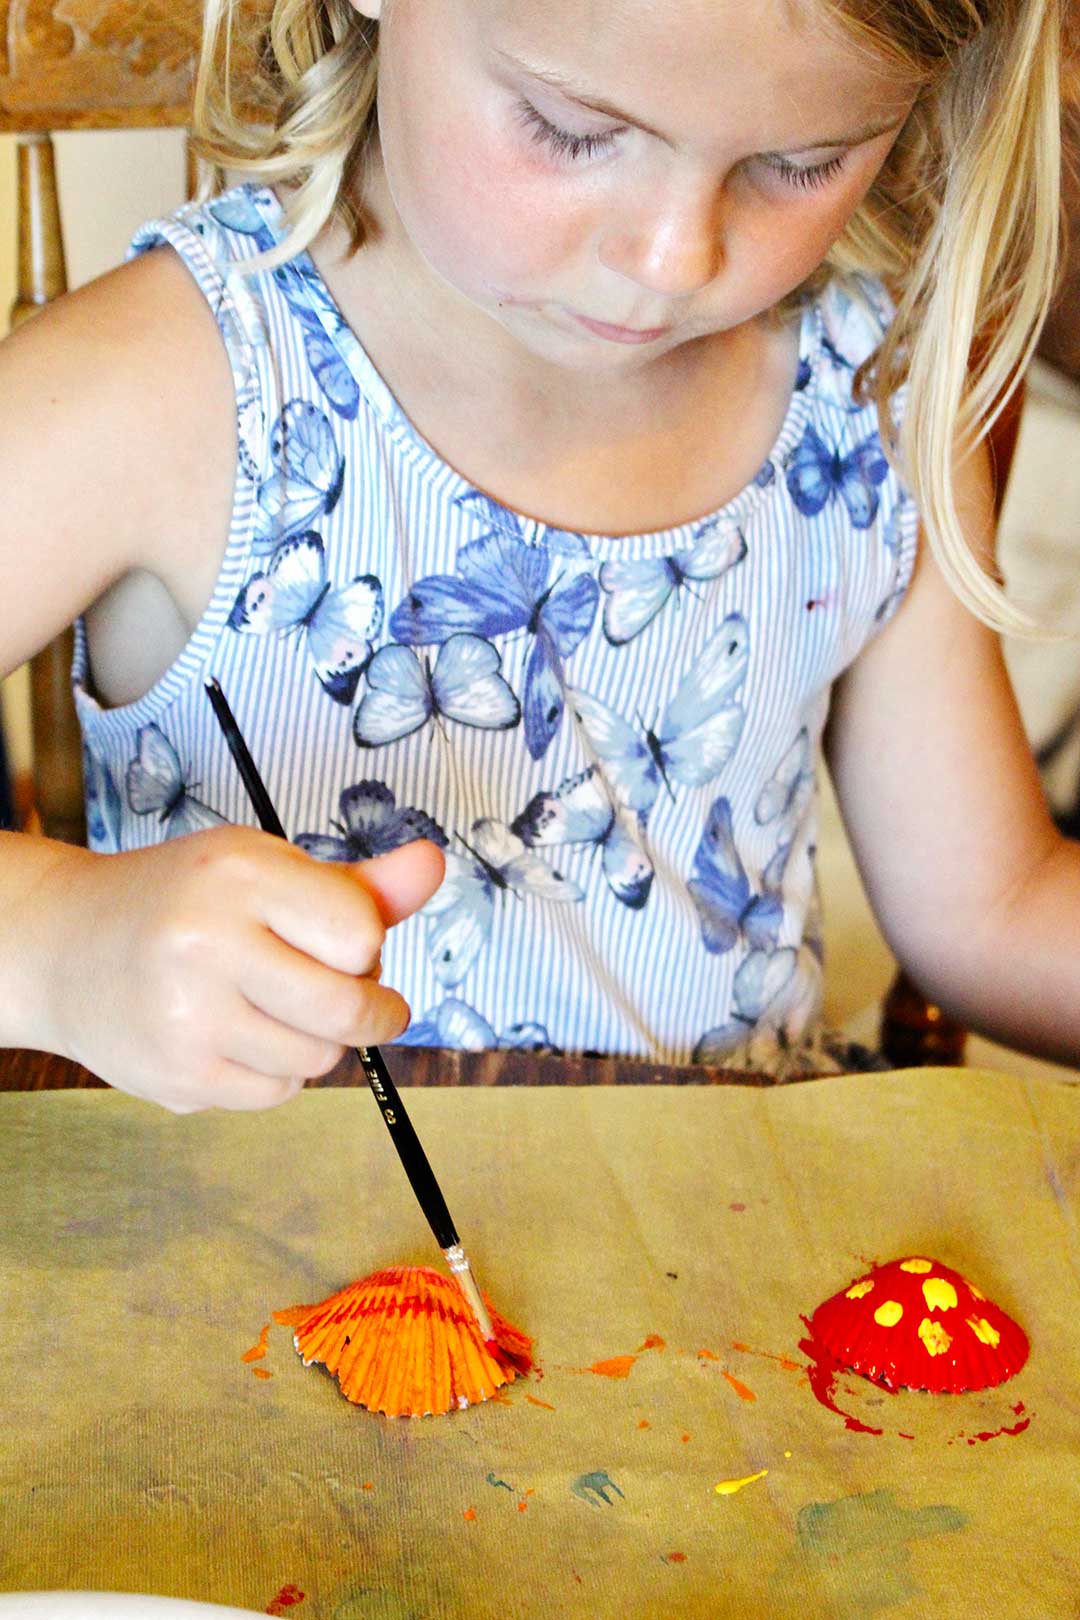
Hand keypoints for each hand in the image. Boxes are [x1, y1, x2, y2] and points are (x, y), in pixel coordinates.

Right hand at [42, 828, 444, 1112]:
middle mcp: (207, 941)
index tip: (347, 943)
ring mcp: (187, 1015)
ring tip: (278, 1007)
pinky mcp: (177, 1075)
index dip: (365, 945)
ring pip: (317, 1059)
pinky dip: (277, 1074)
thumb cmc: (184, 901)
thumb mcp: (266, 869)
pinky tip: (241, 1036)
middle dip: (371, 1011)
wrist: (65, 948)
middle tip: (359, 998)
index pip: (360, 934)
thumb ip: (356, 884)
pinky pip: (277, 1094)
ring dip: (318, 1042)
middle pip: (347, 1008)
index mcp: (239, 873)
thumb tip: (433, 865)